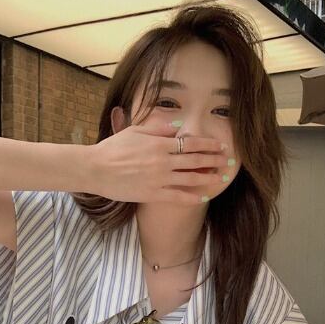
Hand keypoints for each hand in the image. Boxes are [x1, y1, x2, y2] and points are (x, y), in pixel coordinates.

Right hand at [88, 122, 229, 205]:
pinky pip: (177, 197)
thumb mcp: (135, 130)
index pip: (190, 143)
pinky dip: (192, 197)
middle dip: (214, 160)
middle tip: (228, 160)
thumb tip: (178, 126)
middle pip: (195, 160)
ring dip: (208, 177)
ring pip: (190, 178)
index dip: (208, 144)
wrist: (96, 169)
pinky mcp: (153, 194)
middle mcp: (163, 161)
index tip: (220, 145)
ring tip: (221, 177)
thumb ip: (158, 128)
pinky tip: (203, 196)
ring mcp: (159, 179)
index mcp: (159, 143)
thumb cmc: (114, 148)